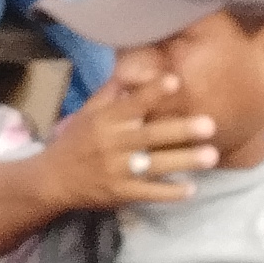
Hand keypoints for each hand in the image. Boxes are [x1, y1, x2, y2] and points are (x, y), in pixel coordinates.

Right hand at [39, 67, 218, 209]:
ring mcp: (116, 171)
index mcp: (105, 120)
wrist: (52, 179)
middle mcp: (112, 144)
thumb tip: (136, 68)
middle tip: (209, 124)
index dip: (152, 93)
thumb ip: (113, 91)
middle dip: (180, 130)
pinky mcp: (120, 194)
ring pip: (154, 165)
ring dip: (183, 161)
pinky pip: (149, 193)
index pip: (131, 104)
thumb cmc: (77, 140)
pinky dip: (170, 192)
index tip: (175, 81)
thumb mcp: (89, 112)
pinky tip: (191, 188)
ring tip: (211, 156)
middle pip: (149, 136)